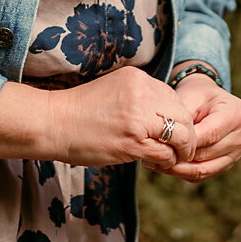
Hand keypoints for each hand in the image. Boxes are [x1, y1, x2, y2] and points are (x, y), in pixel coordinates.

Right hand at [47, 65, 196, 169]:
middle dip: (186, 134)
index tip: (170, 132)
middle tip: (179, 149)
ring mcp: (138, 116)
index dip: (177, 118)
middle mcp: (142, 92)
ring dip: (182, 150)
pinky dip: (166, 161)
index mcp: (137, 78)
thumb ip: (140, 97)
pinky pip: (166, 153)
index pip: (174, 97)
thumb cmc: (81, 110)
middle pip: (183, 114)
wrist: (54, 122)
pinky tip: (155, 163)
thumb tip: (166, 116)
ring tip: (172, 158)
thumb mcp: (115, 90)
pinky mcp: (134, 140)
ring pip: (182, 134)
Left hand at [153, 71, 240, 182]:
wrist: (209, 101)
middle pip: (206, 154)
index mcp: (236, 114)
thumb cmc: (198, 94)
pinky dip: (184, 173)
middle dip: (179, 157)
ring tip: (156, 164)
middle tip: (153, 156)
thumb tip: (168, 136)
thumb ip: (183, 114)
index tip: (161, 142)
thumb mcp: (190, 96)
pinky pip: (204, 174)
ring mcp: (236, 153)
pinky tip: (166, 167)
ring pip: (204, 169)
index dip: (186, 142)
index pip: (210, 134)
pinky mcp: (226, 165)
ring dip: (179, 169)